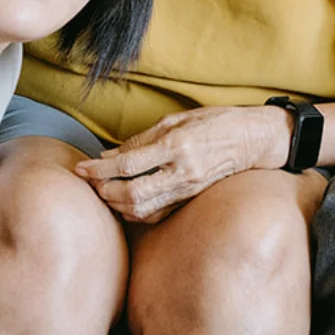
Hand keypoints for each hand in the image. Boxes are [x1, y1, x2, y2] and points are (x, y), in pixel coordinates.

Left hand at [74, 105, 291, 222]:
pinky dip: (134, 212)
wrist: (253, 140)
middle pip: (131, 194)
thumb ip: (142, 139)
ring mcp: (188, 189)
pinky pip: (156, 214)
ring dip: (116, 204)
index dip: (99, 169)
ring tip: (104, 192)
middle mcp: (182, 171)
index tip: (80, 168)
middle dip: (104, 191)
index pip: (128, 164)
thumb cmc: (216, 122)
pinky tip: (124, 202)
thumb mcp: (177, 120)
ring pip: (142, 209)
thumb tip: (108, 155)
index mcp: (177, 145)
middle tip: (90, 183)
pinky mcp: (190, 199)